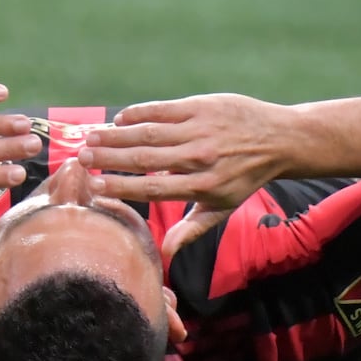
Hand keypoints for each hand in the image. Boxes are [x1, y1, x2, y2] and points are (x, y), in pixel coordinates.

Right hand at [78, 94, 293, 257]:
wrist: (279, 139)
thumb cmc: (245, 178)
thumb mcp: (222, 208)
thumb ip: (192, 229)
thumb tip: (164, 254)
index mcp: (202, 186)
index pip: (153, 188)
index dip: (121, 187)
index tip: (94, 186)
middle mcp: (199, 158)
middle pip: (145, 159)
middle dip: (109, 158)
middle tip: (81, 158)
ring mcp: (200, 129)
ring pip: (149, 132)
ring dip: (116, 134)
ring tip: (91, 137)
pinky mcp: (202, 106)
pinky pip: (164, 109)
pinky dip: (139, 113)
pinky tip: (120, 119)